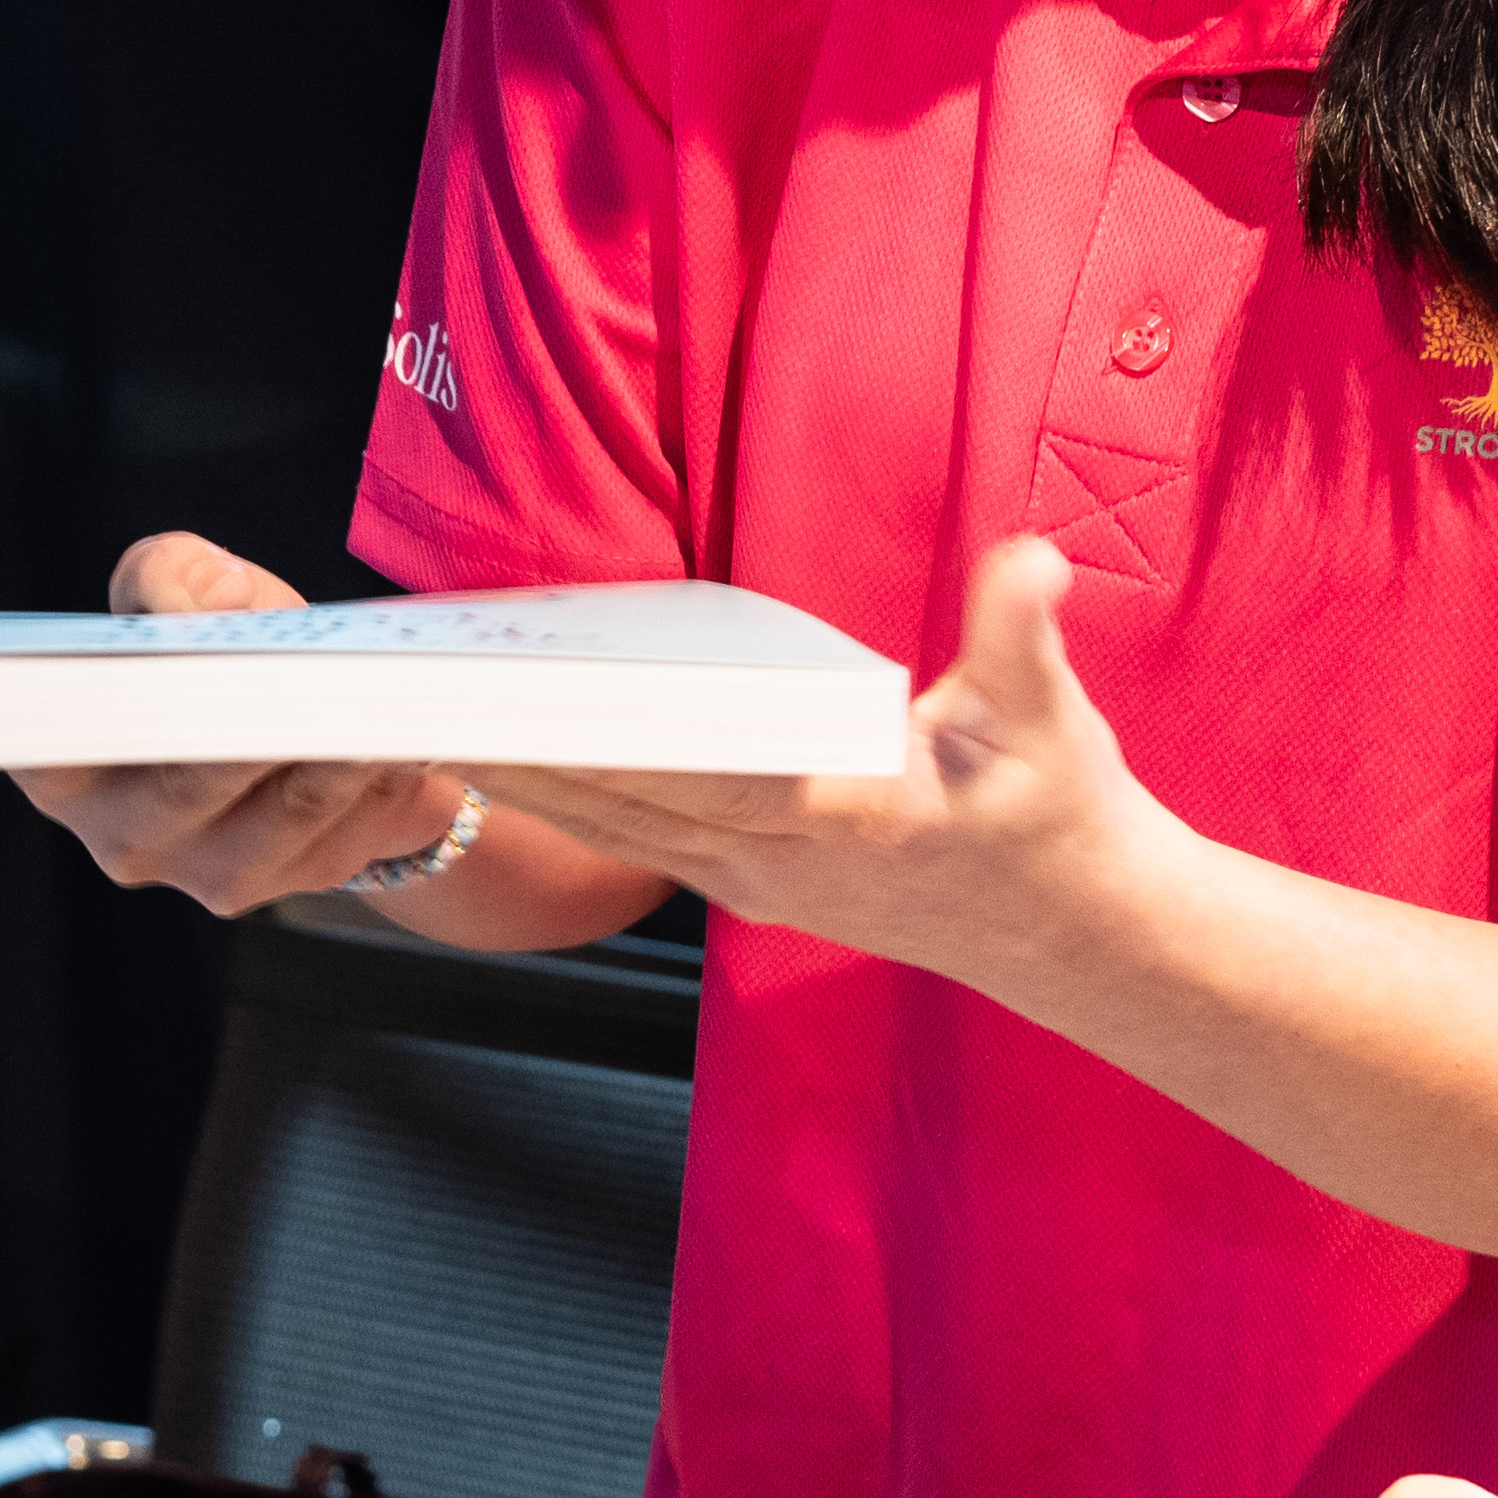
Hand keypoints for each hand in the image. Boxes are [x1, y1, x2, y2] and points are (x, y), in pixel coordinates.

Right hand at [8, 531, 473, 916]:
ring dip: (343, 751)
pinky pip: (343, 833)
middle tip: (314, 672)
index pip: (61, 741)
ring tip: (385, 693)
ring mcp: (205, 874)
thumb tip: (211, 605)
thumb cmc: (216, 649)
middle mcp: (121, 836)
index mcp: (59, 763)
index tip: (179, 656)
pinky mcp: (289, 884)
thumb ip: (165, 573)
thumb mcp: (177, 589)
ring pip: (285, 810)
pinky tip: (407, 739)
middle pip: (190, 780)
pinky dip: (380, 784)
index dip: (117, 701)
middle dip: (258, 722)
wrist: (294, 720)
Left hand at [483, 533, 1151, 983]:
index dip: (587, 740)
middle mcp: (780, 859)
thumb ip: (1023, 634)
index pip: (683, 771)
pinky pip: (646, 844)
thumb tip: (1029, 561)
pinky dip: (580, 804)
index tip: (508, 701)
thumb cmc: (1059, 818)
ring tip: (437, 724)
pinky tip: (529, 764)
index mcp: (838, 811)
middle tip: (417, 704)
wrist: (1080, 935)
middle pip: (618, 805)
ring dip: (532, 783)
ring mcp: (762, 884)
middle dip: (518, 756)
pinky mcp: (760, 889)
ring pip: (618, 830)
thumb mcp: (1051, 718)